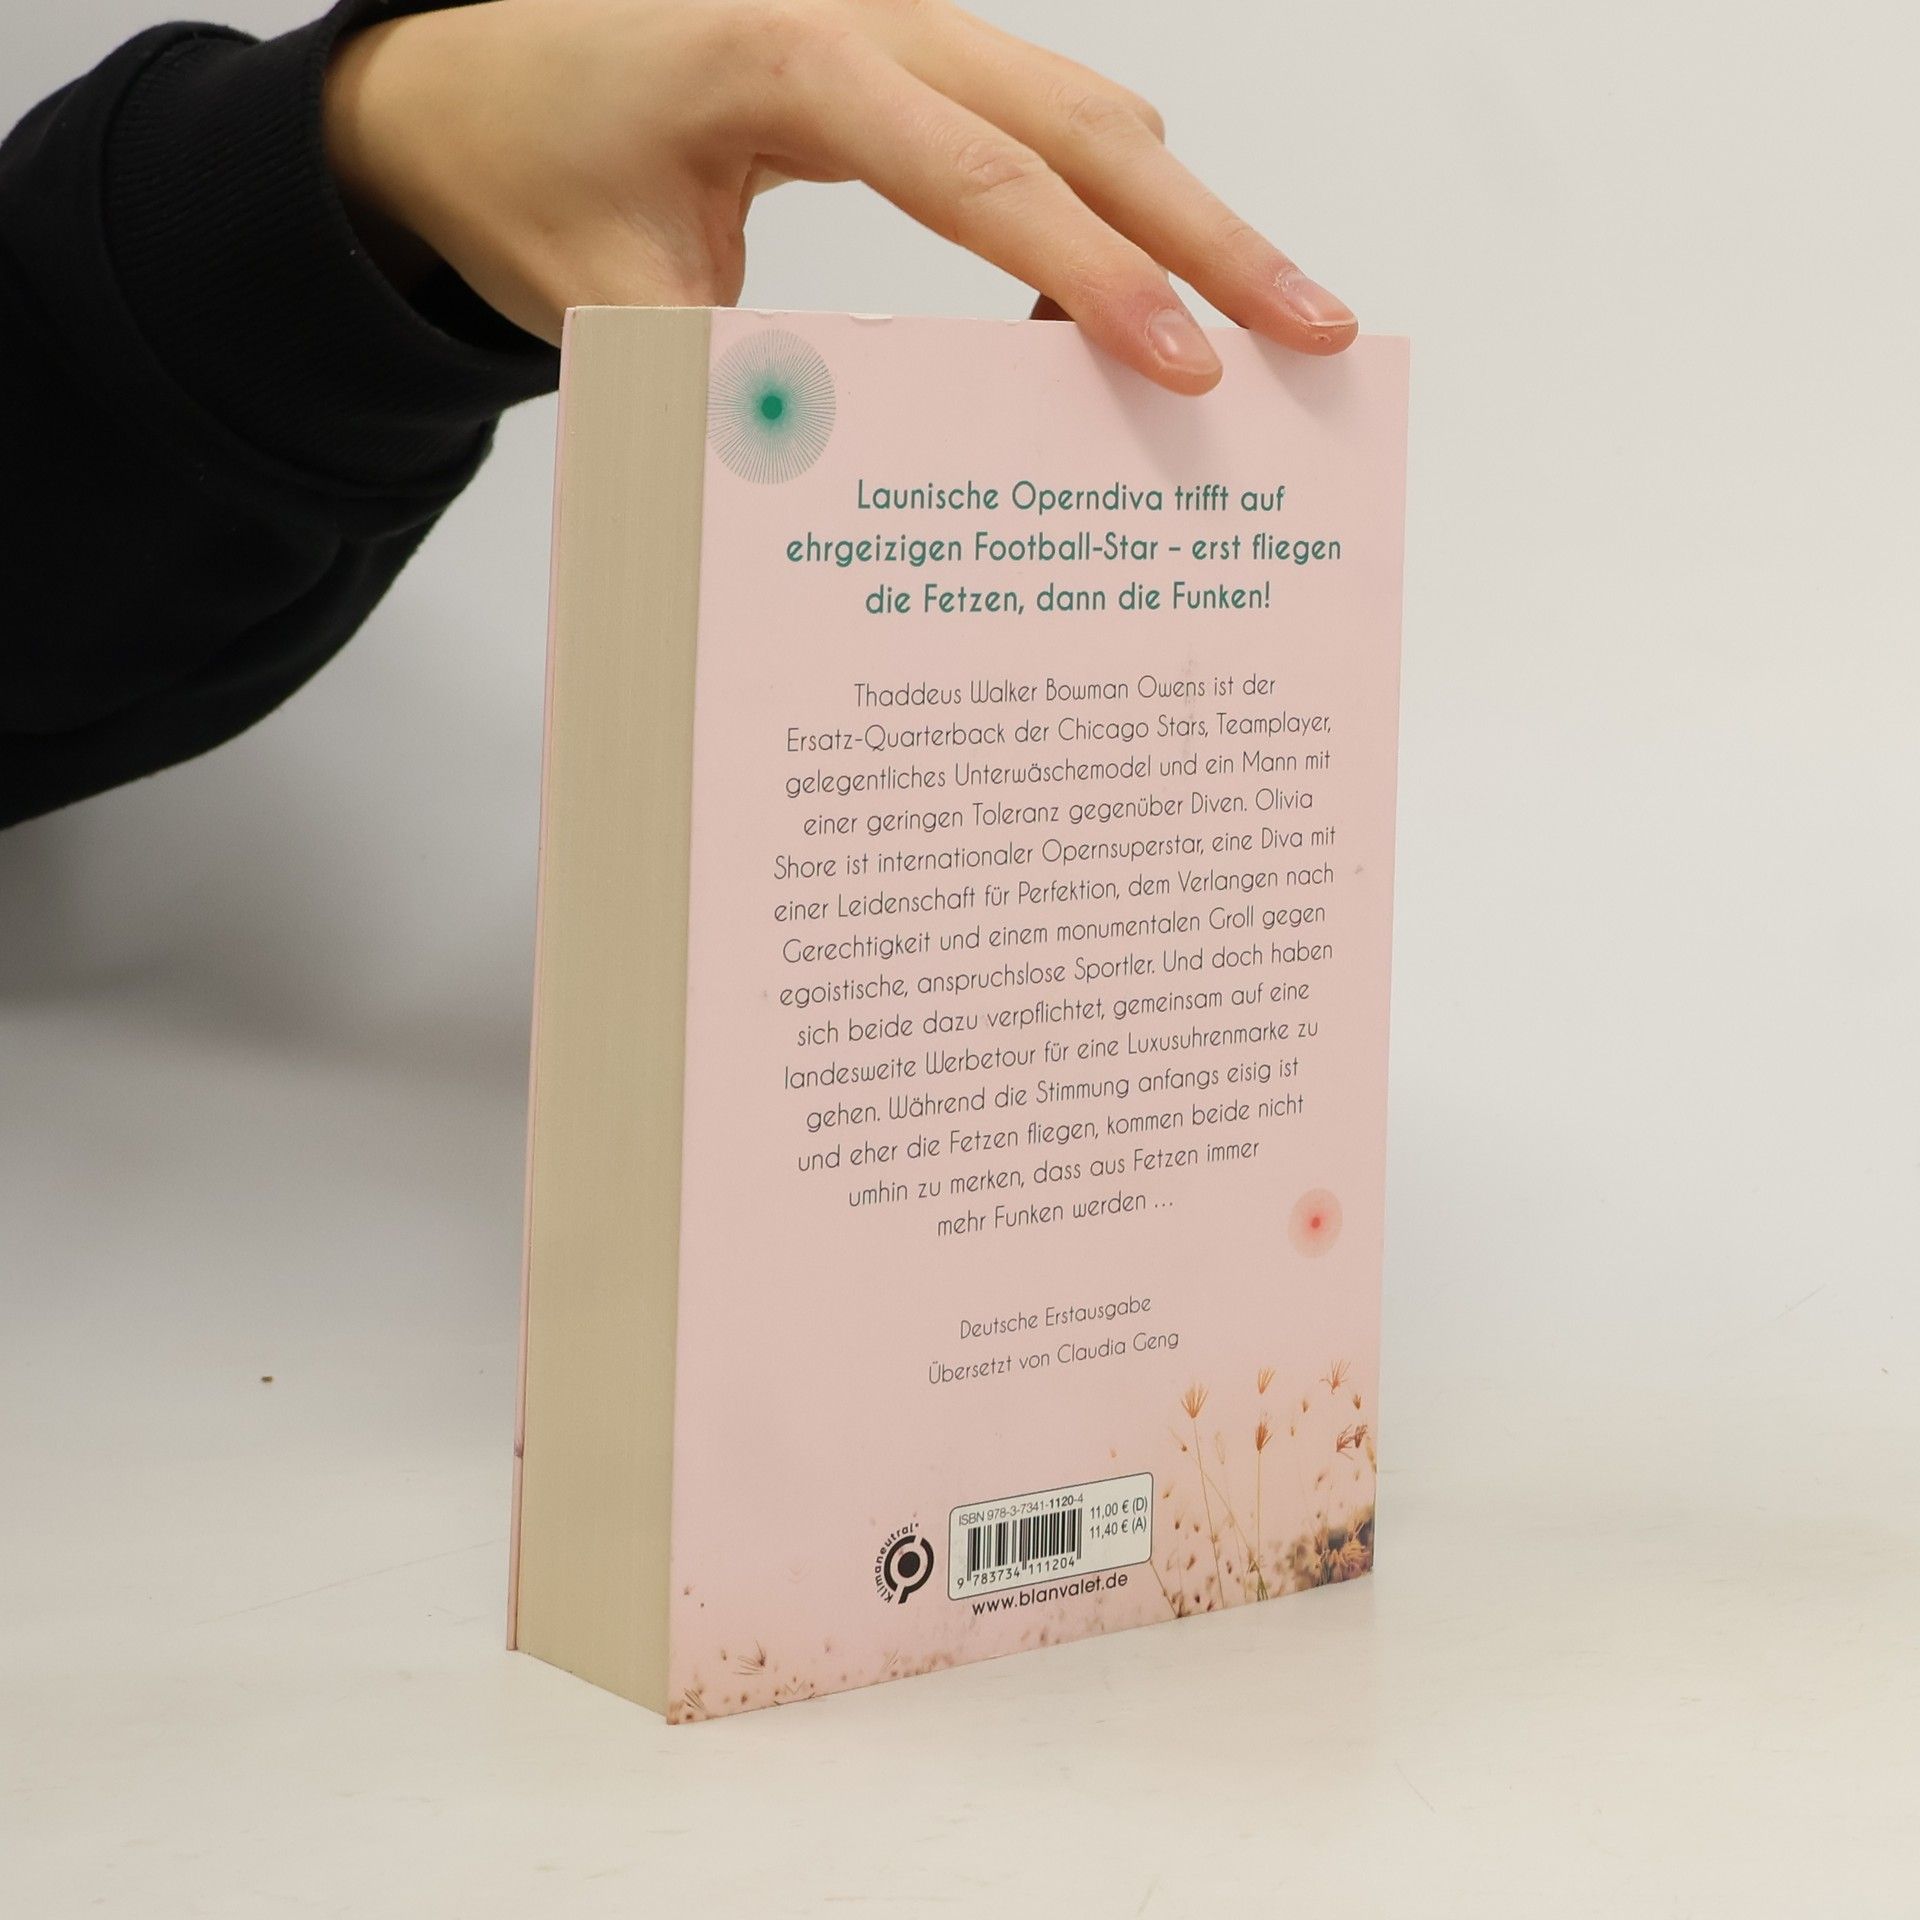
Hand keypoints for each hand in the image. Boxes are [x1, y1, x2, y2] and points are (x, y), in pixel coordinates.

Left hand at [322, 0, 1357, 393]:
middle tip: (1315, 330)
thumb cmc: (521, 167)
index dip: (1092, 273)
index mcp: (784, 55)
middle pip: (1083, 119)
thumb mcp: (602, 300)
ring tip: (1266, 329)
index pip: (979, 174)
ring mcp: (894, 32)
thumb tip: (853, 503)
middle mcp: (864, 18)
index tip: (1184, 366)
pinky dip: (1105, 213)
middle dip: (1208, 234)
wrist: (458, 81)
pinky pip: (1036, 128)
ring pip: (1082, 111)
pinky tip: (1130, 306)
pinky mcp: (904, 70)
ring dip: (1180, 219)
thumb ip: (728, 391)